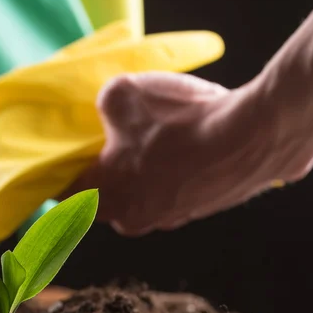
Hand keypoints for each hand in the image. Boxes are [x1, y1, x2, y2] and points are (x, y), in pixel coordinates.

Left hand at [63, 71, 312, 235]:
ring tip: (160, 137)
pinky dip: (175, 172)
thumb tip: (106, 111)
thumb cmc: (175, 120)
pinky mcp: (199, 211)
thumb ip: (100, 105)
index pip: (65, 194)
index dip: (63, 173)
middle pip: (106, 195)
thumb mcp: (121, 93)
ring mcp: (168, 219)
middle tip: (114, 140)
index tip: (67, 157)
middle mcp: (132, 219)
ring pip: (143, 193)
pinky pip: (175, 190)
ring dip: (144, 172)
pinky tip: (188, 146)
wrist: (249, 137)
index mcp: (103, 198)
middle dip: (107, 171)